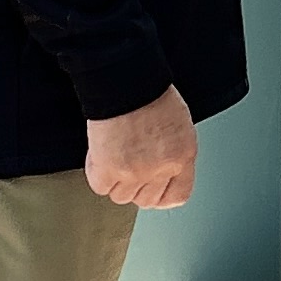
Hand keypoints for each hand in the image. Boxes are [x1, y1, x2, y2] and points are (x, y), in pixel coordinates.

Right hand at [86, 84, 197, 208]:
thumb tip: (161, 169)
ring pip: (121, 196)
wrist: (126, 80)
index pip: (176, 196)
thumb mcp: (178, 125)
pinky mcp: (109, 169)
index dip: (160, 195)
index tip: (151, 188)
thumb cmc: (151, 93)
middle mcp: (161, 168)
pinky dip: (97, 171)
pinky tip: (101, 152)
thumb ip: (172, 152)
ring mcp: (135, 172)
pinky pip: (100, 186)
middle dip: (135, 186)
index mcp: (183, 155)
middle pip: (145, 200)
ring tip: (113, 153)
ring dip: (114, 179)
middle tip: (127, 165)